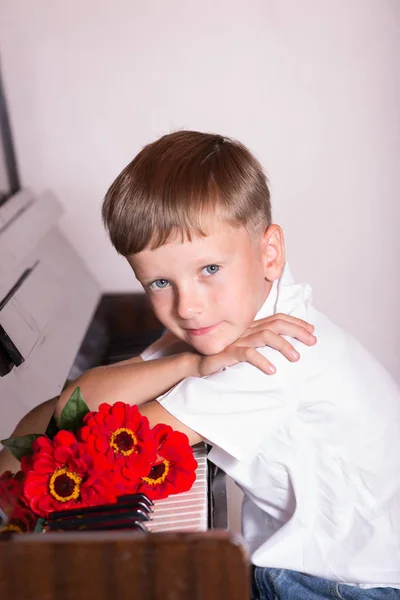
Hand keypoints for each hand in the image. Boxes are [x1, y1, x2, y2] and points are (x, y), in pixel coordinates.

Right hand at [196, 313, 316, 376]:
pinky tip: (272, 370)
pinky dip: (260, 361)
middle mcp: (246, 330)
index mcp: (251, 326)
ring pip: (265, 336)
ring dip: (283, 346)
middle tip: (313, 341)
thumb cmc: (221, 355)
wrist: (195, 362)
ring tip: (296, 358)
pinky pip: (246, 354)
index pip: (277, 318)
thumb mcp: (243, 346)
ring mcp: (237, 340)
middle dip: (298, 330)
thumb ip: (259, 343)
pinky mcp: (227, 352)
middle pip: (276, 324)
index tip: (311, 330)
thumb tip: (281, 348)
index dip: (295, 322)